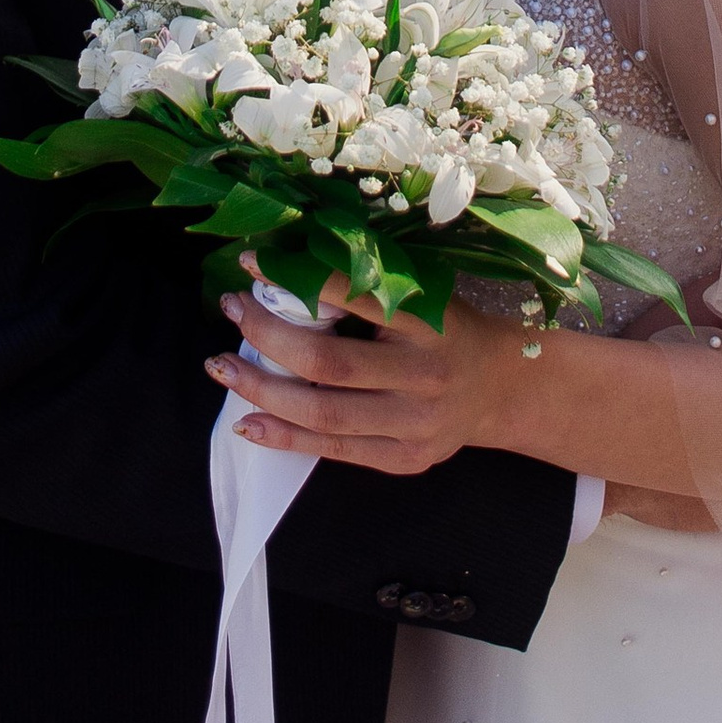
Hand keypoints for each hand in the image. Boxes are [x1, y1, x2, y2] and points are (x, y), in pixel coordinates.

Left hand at [207, 268, 520, 476]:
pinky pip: (333, 451)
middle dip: (267, 337)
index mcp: (429, 324)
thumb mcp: (423, 296)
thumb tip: (285, 270)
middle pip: (328, 364)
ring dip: (261, 390)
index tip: (251, 262)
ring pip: (322, 413)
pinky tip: (248, 421)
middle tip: (232, 310)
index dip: (297, 279)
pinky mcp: (403, 460)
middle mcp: (423, 377)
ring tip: (221, 367)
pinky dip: (284, 438)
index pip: (354, 297)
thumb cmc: (449, 329)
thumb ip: (370, 289)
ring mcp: (414, 425)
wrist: (500, 388)